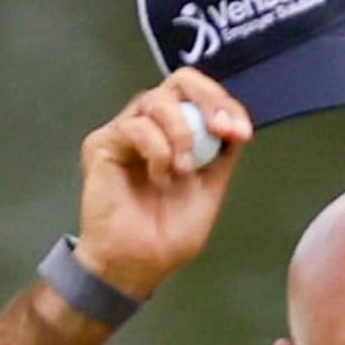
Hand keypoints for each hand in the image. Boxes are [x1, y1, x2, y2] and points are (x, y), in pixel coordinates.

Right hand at [72, 70, 253, 298]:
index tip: (241, 133)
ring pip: (157, 100)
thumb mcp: (210, 189)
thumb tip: (237, 124)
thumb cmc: (168, 234)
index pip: (202, 97)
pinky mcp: (103, 143)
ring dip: (181, 133)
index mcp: (178, 132)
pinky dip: (157, 150)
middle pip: (181, 81)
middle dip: (208, 100)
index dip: (224, 105)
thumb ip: (221, 153)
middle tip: (221, 128)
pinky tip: (159, 177)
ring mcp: (126, 131)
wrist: (138, 264)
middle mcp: (152, 125)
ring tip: (183, 170)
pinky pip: (136, 126)